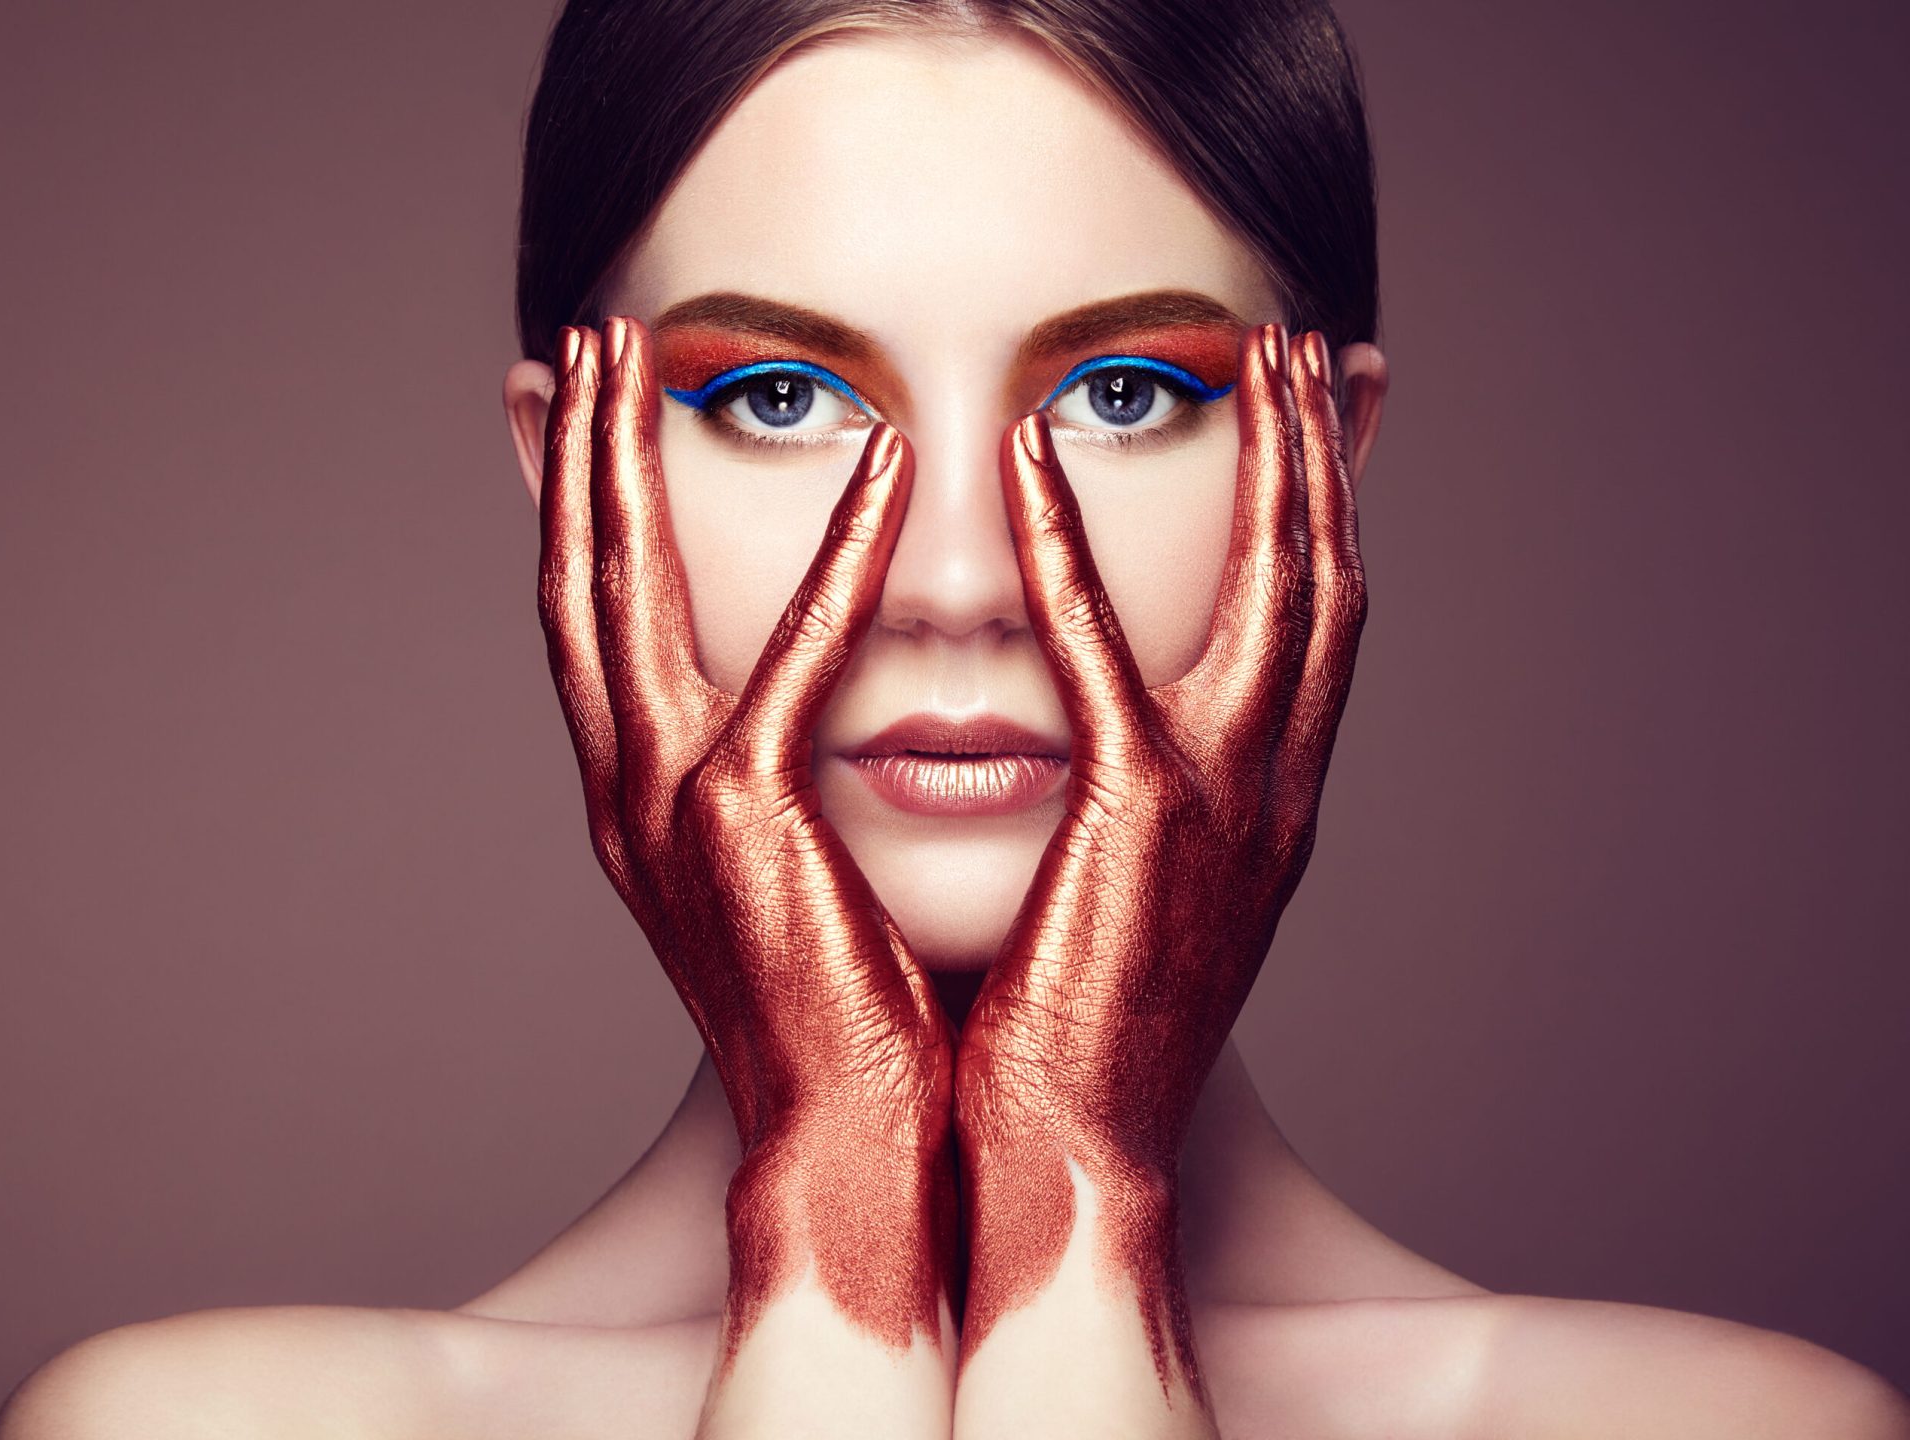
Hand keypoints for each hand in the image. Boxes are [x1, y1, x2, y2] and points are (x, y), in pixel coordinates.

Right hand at [535, 318, 956, 1373]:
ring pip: (623, 592)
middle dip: (571, 457)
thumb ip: (772, 785)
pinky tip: (883, 465)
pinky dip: (836, 553)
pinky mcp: (745, 821)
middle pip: (575, 582)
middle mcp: (625, 794)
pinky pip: (791, 654)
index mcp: (638, 804)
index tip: (582, 415)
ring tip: (635, 351)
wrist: (856, 1144)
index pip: (589, 625)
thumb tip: (796, 715)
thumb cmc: (848, 1014)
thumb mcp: (785, 880)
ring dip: (625, 462)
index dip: (573, 511)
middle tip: (581, 342)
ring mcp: (666, 806)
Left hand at [954, 324, 1365, 1403]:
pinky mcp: (1137, 820)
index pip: (1321, 632)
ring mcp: (1225, 803)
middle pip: (1330, 582)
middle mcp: (1276, 793)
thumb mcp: (1139, 908)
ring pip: (1276, 589)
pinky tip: (1033, 460)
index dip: (1331, 519)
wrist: (1063, 1164)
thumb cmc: (1075, 1042)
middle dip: (1328, 457)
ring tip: (1255, 355)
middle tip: (1316, 350)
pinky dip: (1069, 548)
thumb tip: (1113, 750)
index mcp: (1271, 813)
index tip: (1319, 427)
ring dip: (1271, 462)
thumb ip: (1145, 816)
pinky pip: (1102, 650)